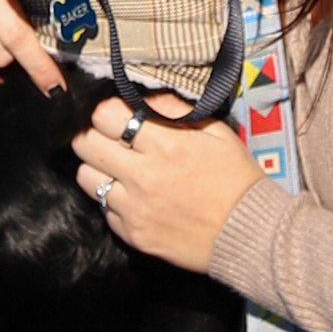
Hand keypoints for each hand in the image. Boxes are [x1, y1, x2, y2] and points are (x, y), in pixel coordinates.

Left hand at [73, 90, 262, 271]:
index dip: (106, 110)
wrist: (248, 233)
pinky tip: (134, 196)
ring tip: (119, 168)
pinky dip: (113, 200)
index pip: (105, 115)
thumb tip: (143, 97)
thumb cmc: (235, 179)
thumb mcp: (216, 132)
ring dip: (98, 167)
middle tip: (108, 137)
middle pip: (85, 144)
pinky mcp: (132, 234)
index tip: (116, 114)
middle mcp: (143, 176)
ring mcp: (134, 208)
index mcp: (165, 145)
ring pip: (85, 177)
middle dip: (93, 134)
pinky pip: (103, 208)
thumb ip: (175, 110)